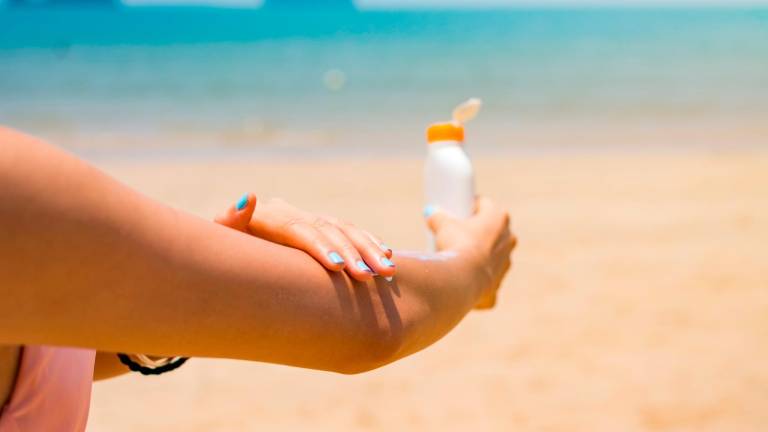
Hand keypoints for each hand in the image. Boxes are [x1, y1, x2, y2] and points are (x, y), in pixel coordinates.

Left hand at [215, 194, 394, 281]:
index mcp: (268, 217)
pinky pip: (350, 232)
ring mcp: (307, 220)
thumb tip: (249, 196)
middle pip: (328, 230)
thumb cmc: (222, 258)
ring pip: (345, 229)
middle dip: (354, 253)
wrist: (227, 256)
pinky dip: (369, 242)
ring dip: (368, 249)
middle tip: (372, 276)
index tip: (339, 268)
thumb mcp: (220, 242)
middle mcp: (292, 214)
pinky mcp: (319, 228)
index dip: (322, 247)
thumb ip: (230, 221)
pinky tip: (387, 254)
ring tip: (387, 271)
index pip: (300, 230)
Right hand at [425, 197, 515, 308]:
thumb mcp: (443, 226)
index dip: (470, 206)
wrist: (462, 279)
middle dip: (477, 231)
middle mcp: (508, 239)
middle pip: (492, 230)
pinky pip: (488, 280)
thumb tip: (432, 214)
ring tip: (459, 256)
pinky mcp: (497, 285)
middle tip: (457, 233)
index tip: (458, 211)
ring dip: (480, 255)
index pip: (485, 205)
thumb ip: (438, 217)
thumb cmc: (456, 245)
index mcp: (499, 218)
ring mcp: (505, 263)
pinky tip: (464, 280)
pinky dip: (478, 279)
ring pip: (493, 256)